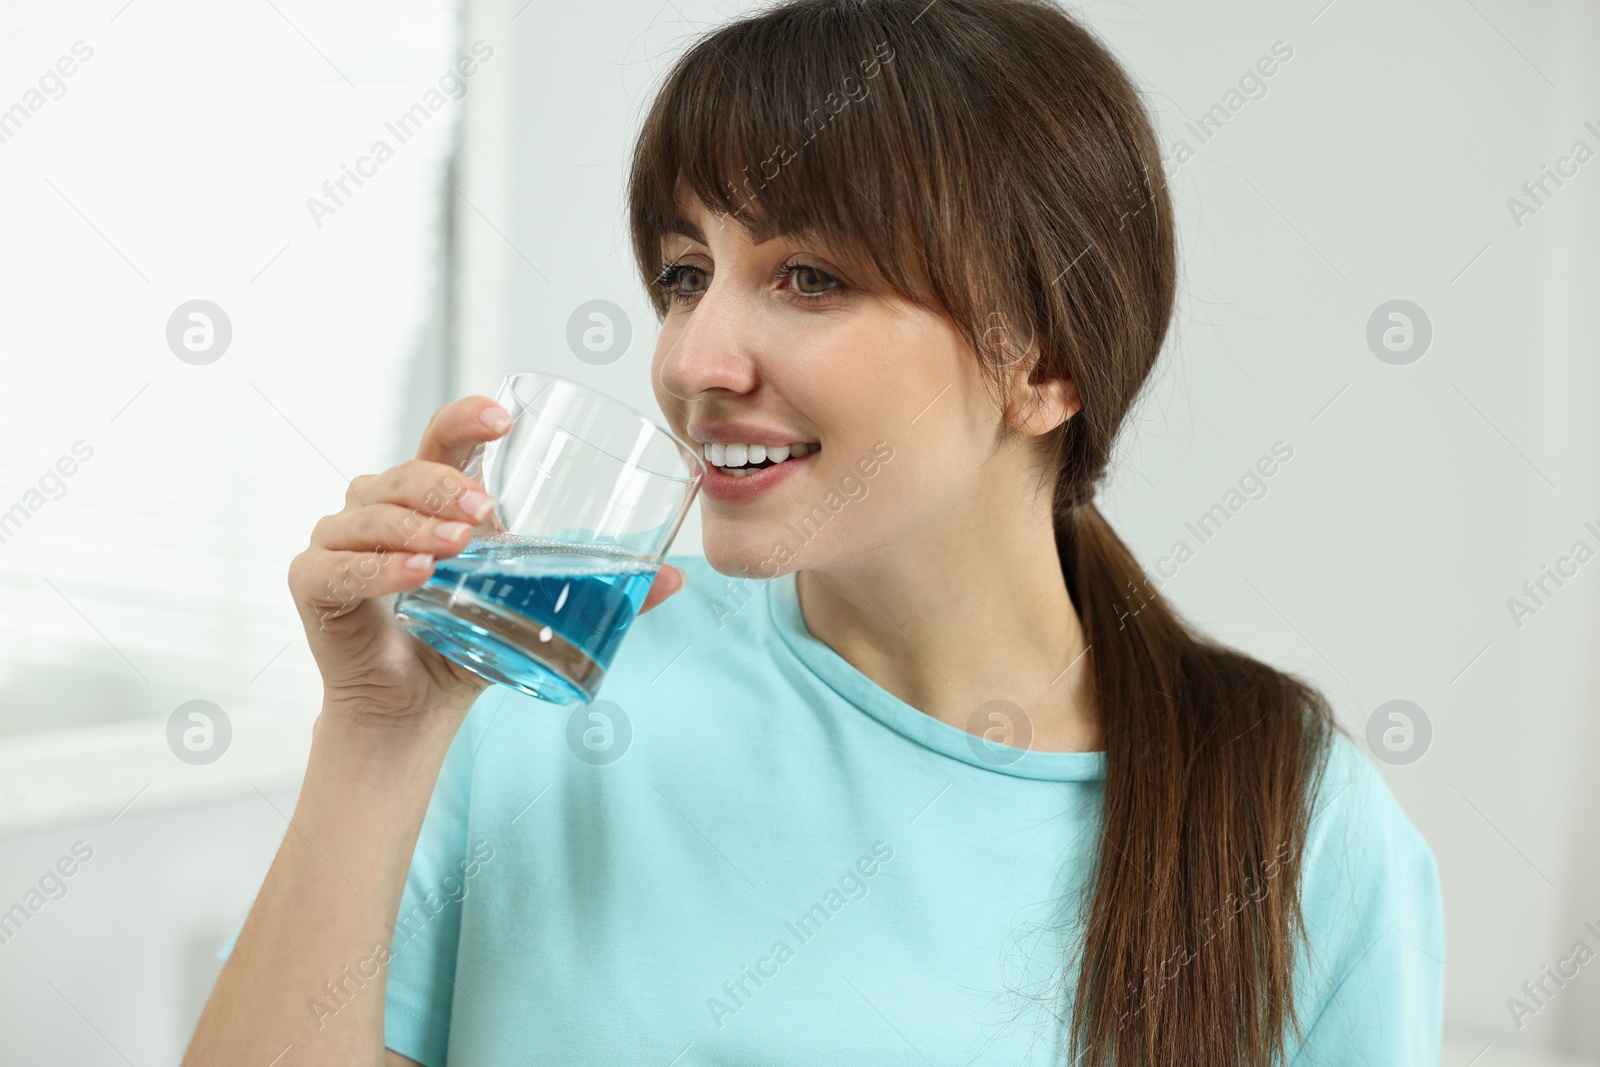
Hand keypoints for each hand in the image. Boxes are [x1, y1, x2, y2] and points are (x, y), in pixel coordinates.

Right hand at [287, 396, 686, 727]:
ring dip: (415, 525)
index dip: (467, 418)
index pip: (442, 438)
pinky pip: (339, 567)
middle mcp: (378, 508)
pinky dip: (378, 569)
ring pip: (371, 512)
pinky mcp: (313, 585)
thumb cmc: (469, 643)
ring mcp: (339, 542)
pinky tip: (416, 574)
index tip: (505, 417)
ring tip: (460, 547)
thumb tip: (676, 578)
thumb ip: (600, 588)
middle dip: (446, 485)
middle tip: (489, 512)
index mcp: (429, 498)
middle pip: (406, 472)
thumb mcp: (536, 608)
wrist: (414, 713)